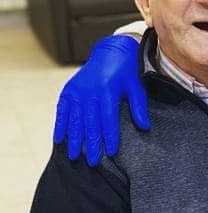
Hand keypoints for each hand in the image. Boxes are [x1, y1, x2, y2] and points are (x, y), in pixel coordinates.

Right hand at [53, 36, 149, 165]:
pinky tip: (59, 139)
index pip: (108, 119)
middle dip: (91, 143)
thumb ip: (139, 106)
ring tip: (74, 156)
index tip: (110, 152)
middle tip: (92, 162)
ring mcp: (76, 91)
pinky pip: (62, 110)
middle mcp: (89, 91)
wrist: (111, 50)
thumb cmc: (127, 70)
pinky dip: (60, 125)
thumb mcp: (136, 86)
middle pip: (90, 122)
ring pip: (74, 119)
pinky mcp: (68, 90)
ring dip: (74, 139)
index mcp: (107, 90)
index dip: (109, 136)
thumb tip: (145, 126)